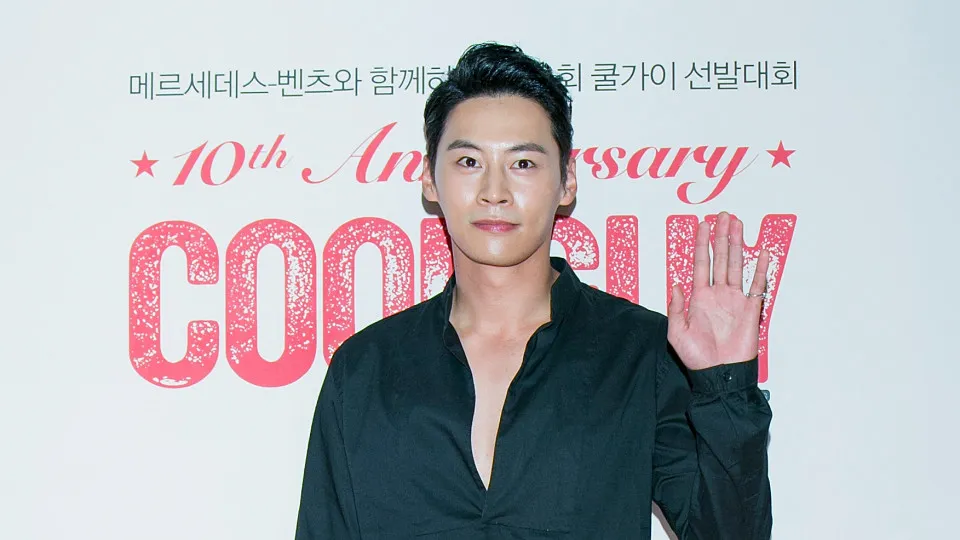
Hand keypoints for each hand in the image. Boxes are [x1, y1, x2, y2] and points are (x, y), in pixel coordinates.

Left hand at [667, 212, 769, 370]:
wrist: (720, 375)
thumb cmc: (698, 357)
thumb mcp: (677, 332)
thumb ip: (676, 307)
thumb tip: (676, 283)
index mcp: (699, 297)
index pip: (700, 263)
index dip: (701, 243)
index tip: (702, 224)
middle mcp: (717, 294)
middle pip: (720, 258)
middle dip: (721, 236)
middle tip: (723, 215)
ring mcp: (735, 300)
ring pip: (736, 265)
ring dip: (737, 244)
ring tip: (737, 224)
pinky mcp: (751, 310)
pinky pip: (757, 285)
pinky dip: (760, 269)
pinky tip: (762, 253)